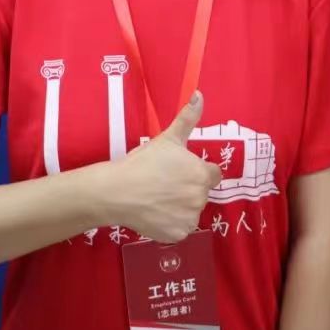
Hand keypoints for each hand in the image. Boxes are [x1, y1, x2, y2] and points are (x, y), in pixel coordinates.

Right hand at [111, 91, 221, 242]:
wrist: (117, 191)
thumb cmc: (144, 162)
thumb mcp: (168, 138)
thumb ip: (188, 117)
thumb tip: (200, 94)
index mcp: (202, 174)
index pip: (213, 174)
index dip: (198, 171)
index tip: (180, 171)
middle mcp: (200, 198)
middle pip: (201, 193)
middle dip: (188, 188)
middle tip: (165, 183)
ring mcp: (189, 219)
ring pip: (191, 211)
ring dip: (181, 206)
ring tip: (158, 198)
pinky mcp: (177, 235)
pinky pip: (180, 228)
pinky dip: (171, 223)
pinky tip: (155, 212)